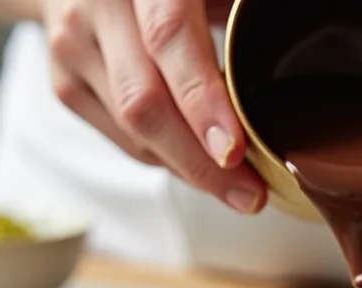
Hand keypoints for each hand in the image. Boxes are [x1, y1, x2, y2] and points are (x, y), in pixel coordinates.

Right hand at [43, 0, 266, 213]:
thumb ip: (239, 13)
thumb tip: (298, 49)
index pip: (169, 37)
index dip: (202, 99)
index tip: (235, 150)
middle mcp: (98, 6)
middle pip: (145, 101)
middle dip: (201, 161)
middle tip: (249, 195)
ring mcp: (73, 46)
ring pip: (133, 129)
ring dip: (188, 166)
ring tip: (235, 184)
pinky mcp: (63, 82)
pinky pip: (121, 138)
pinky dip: (164, 157)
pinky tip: (195, 160)